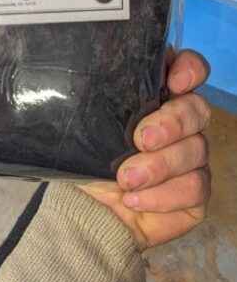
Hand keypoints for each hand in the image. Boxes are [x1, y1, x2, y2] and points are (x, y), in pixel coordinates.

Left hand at [78, 50, 210, 249]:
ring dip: (159, 166)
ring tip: (126, 179)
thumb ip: (98, 103)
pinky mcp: (196, 192)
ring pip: (196, 150)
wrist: (84, 211)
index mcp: (157, 97)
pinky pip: (194, 188)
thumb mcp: (86, 128)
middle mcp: (181, 123)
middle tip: (141, 139)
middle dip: (171, 123)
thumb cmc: (87, 163)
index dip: (190, 70)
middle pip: (197, 109)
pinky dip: (162, 195)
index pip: (189, 69)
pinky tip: (134, 199)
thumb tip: (90, 84)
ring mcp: (192, 157)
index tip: (175, 82)